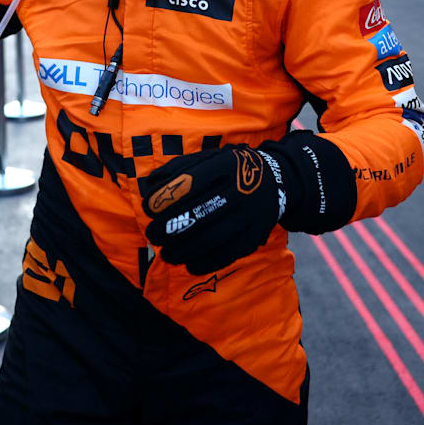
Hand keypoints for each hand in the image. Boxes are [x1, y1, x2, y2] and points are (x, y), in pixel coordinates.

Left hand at [142, 144, 289, 274]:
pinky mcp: (257, 234)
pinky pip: (230, 253)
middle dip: (172, 227)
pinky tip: (190, 266)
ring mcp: (251, 213)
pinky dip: (207, 263)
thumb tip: (150, 186)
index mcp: (225, 164)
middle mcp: (241, 188)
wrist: (274, 179)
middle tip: (153, 235)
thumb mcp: (208, 157)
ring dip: (185, 249)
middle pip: (201, 211)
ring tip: (167, 254)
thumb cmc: (229, 170)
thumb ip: (178, 169)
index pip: (192, 181)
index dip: (167, 197)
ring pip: (214, 236)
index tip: (149, 209)